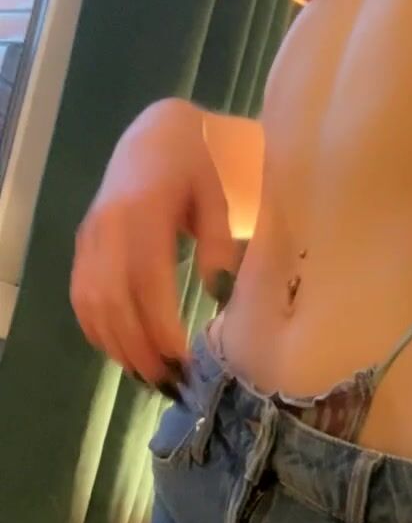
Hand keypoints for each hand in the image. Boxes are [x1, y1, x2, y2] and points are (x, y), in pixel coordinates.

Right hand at [71, 98, 235, 389]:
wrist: (154, 140)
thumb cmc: (196, 170)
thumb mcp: (216, 200)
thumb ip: (218, 246)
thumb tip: (219, 295)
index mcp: (142, 211)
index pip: (145, 279)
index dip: (160, 325)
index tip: (182, 359)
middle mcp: (107, 227)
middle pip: (114, 301)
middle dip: (141, 348)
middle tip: (171, 383)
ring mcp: (90, 239)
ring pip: (93, 305)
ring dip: (120, 348)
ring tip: (151, 378)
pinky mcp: (82, 249)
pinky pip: (82, 299)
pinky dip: (100, 333)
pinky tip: (125, 356)